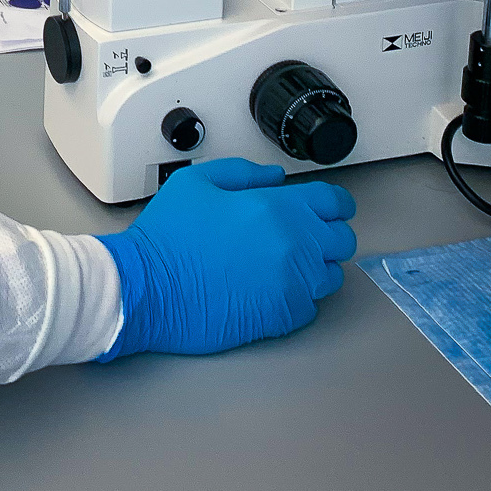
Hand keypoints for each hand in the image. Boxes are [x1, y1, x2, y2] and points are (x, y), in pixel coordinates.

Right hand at [95, 157, 355, 360]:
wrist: (148, 287)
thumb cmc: (167, 237)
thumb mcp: (197, 182)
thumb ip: (244, 173)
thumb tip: (275, 178)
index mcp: (276, 208)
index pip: (334, 202)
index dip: (334, 204)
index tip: (329, 208)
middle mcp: (293, 246)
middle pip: (342, 240)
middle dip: (326, 235)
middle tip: (301, 236)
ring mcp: (292, 285)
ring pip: (329, 276)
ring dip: (313, 268)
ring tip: (281, 265)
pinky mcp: (282, 317)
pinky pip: (310, 307)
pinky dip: (297, 298)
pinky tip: (269, 289)